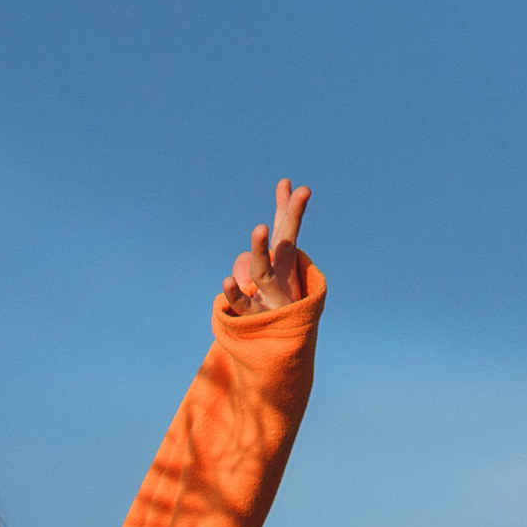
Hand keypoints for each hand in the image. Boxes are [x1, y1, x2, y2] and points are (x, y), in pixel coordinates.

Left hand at [223, 178, 322, 315]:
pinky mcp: (255, 317)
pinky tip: (227, 280)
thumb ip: (273, 238)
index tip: (291, 184)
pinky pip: (243, 304)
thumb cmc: (278, 298)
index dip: (289, 207)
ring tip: (258, 228)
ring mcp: (270, 297)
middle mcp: (282, 277)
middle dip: (291, 218)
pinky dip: (235, 293)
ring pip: (263, 272)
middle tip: (300, 192)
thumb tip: (277, 202)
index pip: (287, 231)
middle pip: (286, 244)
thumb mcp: (277, 266)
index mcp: (285, 265)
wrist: (284, 343)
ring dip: (261, 250)